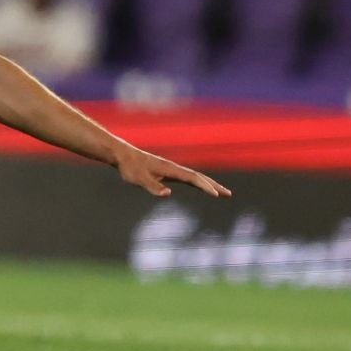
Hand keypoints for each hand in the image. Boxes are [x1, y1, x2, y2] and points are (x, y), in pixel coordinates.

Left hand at [115, 146, 229, 199]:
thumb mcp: (138, 179)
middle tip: (229, 194)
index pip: (192, 178)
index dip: (205, 186)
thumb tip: (167, 193)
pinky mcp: (167, 172)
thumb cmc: (129, 167)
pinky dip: (198, 182)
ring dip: (209, 184)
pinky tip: (201, 187)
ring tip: (221, 193)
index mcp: (170, 169)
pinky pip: (187, 178)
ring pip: (194, 177)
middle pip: (198, 177)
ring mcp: (171, 169)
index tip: (217, 195)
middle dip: (214, 185)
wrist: (122, 155)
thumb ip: (152, 186)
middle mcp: (173, 168)